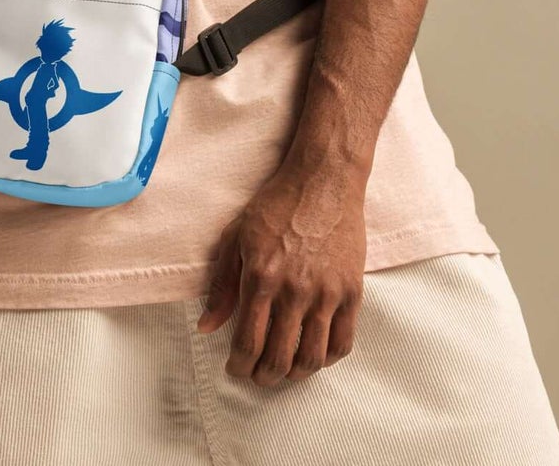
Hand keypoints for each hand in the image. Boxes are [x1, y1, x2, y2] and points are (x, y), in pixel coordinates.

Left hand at [195, 160, 367, 387]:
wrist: (323, 181)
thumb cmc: (276, 205)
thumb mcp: (236, 236)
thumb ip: (221, 285)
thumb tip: (206, 326)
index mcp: (261, 277)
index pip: (248, 342)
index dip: (239, 365)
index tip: (235, 368)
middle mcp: (294, 291)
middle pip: (279, 359)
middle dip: (264, 377)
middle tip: (258, 375)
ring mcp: (326, 293)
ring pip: (312, 359)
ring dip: (294, 375)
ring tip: (285, 370)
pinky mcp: (352, 291)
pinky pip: (343, 343)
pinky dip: (327, 359)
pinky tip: (314, 355)